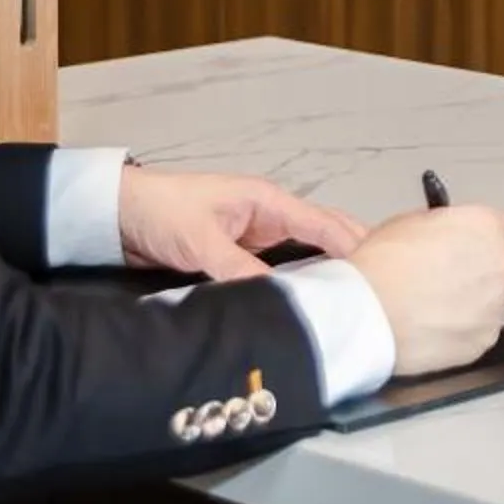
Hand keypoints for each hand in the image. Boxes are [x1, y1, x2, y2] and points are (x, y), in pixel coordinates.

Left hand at [116, 167, 366, 280]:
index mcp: (269, 202)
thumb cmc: (163, 213)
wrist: (119, 216)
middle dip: (355, 256)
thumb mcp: (201, 241)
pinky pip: (282, 268)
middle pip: (325, 234)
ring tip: (356, 300)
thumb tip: (279, 300)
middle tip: (383, 291)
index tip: (384, 275)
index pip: (325, 225)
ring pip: (306, 253)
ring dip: (329, 270)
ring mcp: (258, 237)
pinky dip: (301, 280)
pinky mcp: (242, 255)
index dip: (356, 248)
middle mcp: (271, 217)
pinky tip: (311, 302)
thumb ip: (238, 270)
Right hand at [348, 205, 503, 376]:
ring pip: (496, 306)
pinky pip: (480, 333)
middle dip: (491, 276)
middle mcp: (503, 268)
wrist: (367, 311)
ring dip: (476, 305)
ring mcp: (496, 309)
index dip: (503, 244)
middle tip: (456, 280)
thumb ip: (453, 229)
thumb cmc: (384, 262)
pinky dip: (463, 331)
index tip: (487, 251)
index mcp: (490, 229)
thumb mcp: (417, 221)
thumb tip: (457, 238)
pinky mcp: (482, 342)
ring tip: (436, 307)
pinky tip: (433, 326)